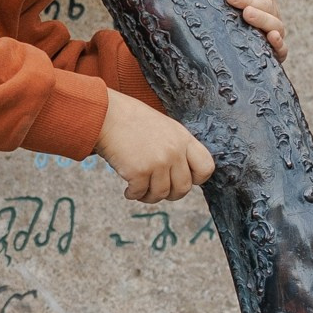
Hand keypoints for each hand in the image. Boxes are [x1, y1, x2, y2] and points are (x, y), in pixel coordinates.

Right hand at [97, 88, 215, 203]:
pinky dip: (133, 195)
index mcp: (183, 138)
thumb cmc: (131, 120)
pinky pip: (140, 193)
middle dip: (170, 194)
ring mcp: (158, 162)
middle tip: (157, 190)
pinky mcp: (139, 171)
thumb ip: (176, 147)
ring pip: (162, 194)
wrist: (107, 114)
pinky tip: (128, 190)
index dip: (196, 179)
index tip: (181, 178)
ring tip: (139, 190)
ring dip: (149, 197)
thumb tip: (181, 173)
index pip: (206, 167)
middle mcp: (174, 151)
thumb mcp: (164, 127)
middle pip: (184, 187)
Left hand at [223, 0, 286, 60]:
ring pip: (274, 24)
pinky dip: (278, 42)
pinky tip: (271, 37)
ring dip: (261, 18)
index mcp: (263, 0)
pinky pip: (281, 49)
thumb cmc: (233, 23)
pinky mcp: (276, 54)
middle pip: (266, 4)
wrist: (233, 57)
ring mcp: (275, 35)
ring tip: (247, 14)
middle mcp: (271, 16)